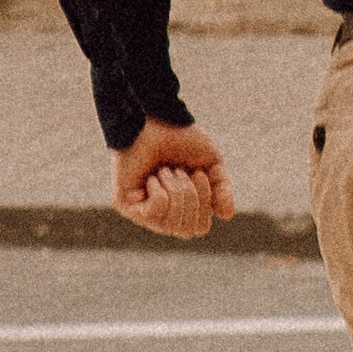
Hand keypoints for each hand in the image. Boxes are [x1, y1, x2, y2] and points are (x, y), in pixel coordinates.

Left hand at [113, 119, 234, 240]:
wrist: (156, 120)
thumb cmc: (181, 139)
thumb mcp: (212, 164)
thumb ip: (222, 190)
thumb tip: (227, 215)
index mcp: (181, 209)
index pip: (199, 228)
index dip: (205, 205)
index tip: (199, 173)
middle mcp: (161, 216)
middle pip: (187, 231)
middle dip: (192, 197)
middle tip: (181, 171)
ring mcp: (141, 212)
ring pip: (171, 224)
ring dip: (176, 190)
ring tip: (166, 170)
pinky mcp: (125, 205)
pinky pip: (154, 213)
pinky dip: (160, 190)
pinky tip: (151, 176)